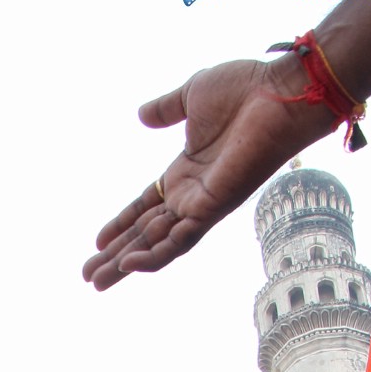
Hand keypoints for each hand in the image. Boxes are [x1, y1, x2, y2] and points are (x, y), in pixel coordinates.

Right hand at [83, 55, 333, 290]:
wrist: (280, 91)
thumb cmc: (246, 89)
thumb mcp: (193, 94)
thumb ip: (167, 108)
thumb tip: (141, 115)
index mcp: (185, 172)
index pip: (144, 208)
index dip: (121, 224)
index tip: (98, 242)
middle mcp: (192, 194)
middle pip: (145, 234)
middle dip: (115, 256)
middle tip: (89, 277)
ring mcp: (203, 204)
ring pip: (157, 245)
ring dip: (127, 265)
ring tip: (98, 282)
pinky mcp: (214, 207)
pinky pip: (179, 240)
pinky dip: (154, 255)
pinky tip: (129, 265)